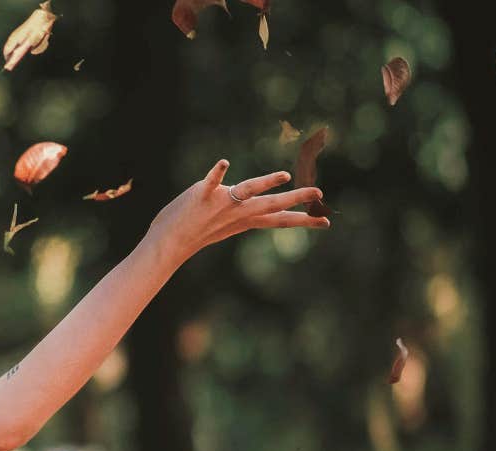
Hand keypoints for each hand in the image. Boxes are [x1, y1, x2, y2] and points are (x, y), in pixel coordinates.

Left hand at [144, 159, 330, 266]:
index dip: (303, 220)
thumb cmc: (195, 232)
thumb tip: (252, 200)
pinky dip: (218, 173)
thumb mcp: (226, 223)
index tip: (326, 221)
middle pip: (272, 204)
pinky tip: (224, 163)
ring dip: (266, 182)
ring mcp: (221, 204)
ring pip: (248, 190)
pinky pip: (212, 182)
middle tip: (319, 193)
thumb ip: (242, 211)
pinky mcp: (202, 196)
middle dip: (297, 198)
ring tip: (284, 176)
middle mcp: (237, 212)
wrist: (168, 243)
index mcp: (245, 219)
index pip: (279, 220)